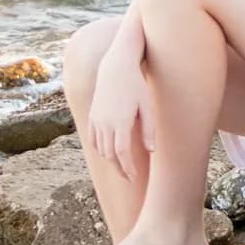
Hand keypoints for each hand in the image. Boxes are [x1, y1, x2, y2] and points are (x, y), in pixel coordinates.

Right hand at [86, 53, 155, 181]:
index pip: (122, 153)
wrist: (115, 67)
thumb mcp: (147, 105)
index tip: (135, 177)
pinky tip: (108, 154)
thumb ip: (149, 128)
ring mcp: (96, 120)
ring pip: (101, 149)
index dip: (128, 168)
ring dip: (110, 161)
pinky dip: (100, 150)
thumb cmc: (136, 85)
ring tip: (122, 168)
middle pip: (110, 155)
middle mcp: (105, 123)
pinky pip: (93, 139)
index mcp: (120, 121)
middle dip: (120, 169)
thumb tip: (151, 150)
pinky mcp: (92, 116)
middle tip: (130, 178)